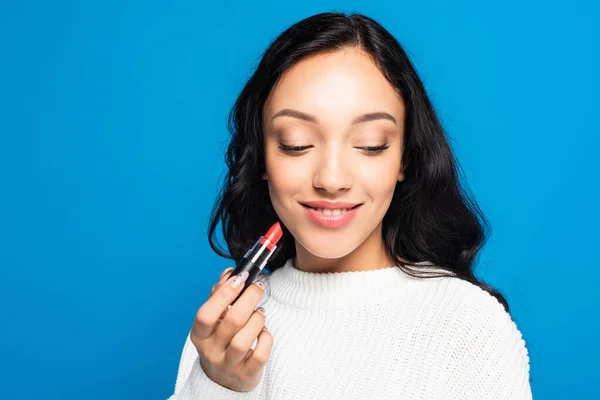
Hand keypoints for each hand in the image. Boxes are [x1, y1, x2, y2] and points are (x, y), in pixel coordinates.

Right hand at [190, 268, 272, 391]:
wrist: (223, 379)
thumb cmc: (220, 341)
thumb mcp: (214, 320)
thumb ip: (220, 294)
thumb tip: (230, 272)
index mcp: (200, 334)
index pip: (206, 314)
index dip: (224, 294)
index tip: (240, 278)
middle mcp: (211, 351)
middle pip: (231, 322)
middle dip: (249, 299)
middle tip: (258, 287)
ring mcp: (228, 365)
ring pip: (244, 340)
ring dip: (257, 320)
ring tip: (260, 312)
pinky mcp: (246, 374)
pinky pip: (260, 355)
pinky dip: (266, 339)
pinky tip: (264, 331)